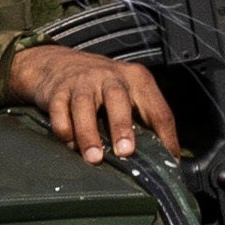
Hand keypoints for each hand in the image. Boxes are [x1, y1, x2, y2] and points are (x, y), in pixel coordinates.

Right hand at [1, 39, 178, 164]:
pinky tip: (70, 144)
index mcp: (137, 79)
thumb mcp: (129, 94)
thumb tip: (166, 159)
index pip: (157, 109)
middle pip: (118, 99)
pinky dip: (64, 128)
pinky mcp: (58, 90)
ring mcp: (82, 81)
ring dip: (89, 133)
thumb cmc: (102, 87)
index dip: (165, 137)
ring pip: (85, 105)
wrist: (59, 64)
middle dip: (121, 126)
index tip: (166, 161)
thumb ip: (145, 121)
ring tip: (94, 158)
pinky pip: (59, 109)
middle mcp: (110, 77)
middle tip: (125, 152)